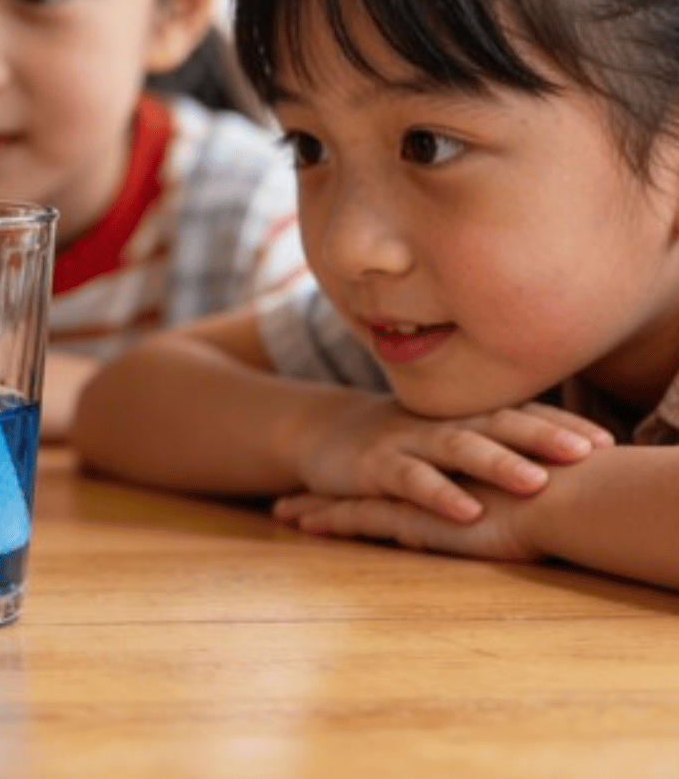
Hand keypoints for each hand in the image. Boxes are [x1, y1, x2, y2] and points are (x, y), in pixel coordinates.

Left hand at [273, 485, 541, 561]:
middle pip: (370, 482)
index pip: (404, 475)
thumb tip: (513, 509)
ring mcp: (419, 492)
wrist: (567, 497)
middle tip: (294, 496)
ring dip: (319, 507)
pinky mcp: (416, 512)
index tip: (341, 483)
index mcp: (455, 476)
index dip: (374, 479)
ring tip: (283, 513)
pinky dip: (333, 521)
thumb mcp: (531, 498)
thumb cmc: (565, 499)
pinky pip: (362, 516)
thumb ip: (513, 500)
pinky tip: (304, 526)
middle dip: (331, 489)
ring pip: (356, 499)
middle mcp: (431, 477)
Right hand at [291, 396, 612, 521]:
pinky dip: (439, 494)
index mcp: (465, 417)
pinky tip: (467, 511)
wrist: (319, 434)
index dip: (560, 425)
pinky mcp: (374, 467)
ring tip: (535, 481)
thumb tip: (560, 462)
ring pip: (458, 447)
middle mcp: (442, 423)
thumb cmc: (399, 443)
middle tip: (584, 452)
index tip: (604, 443)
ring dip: (497, 462)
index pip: (519, 413)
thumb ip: (493, 443)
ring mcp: (407, 441)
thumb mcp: (447, 437)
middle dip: (542, 436)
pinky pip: (411, 479)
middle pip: (498, 423)